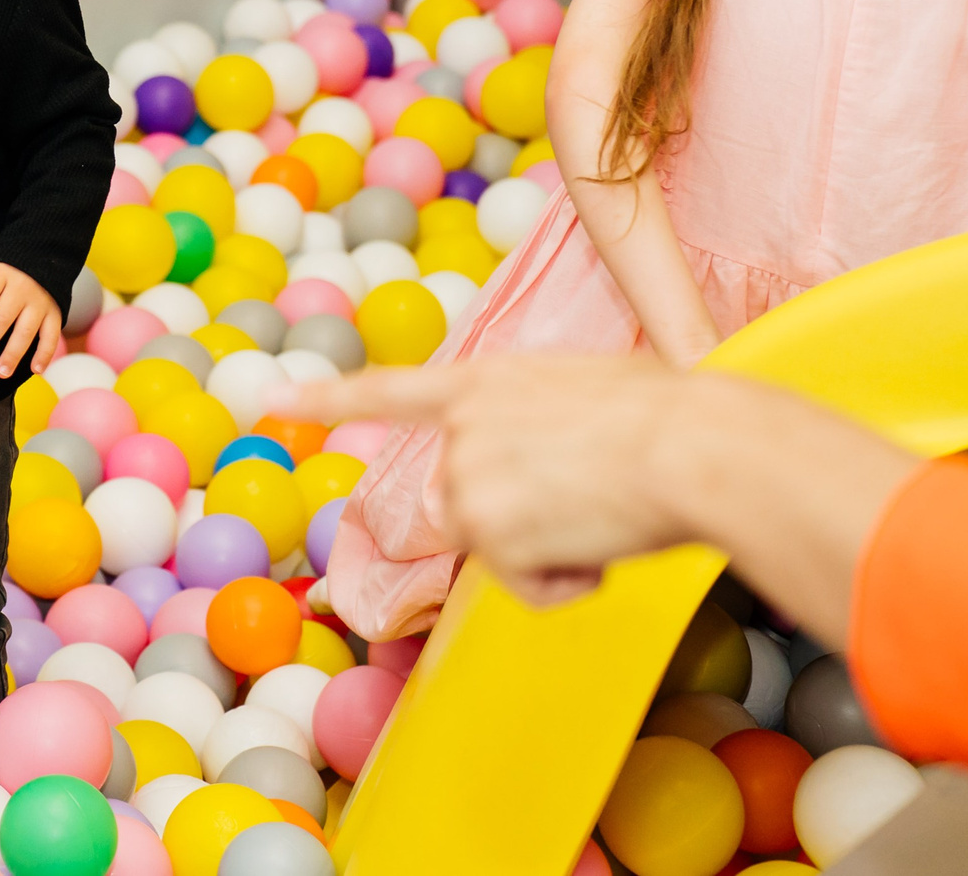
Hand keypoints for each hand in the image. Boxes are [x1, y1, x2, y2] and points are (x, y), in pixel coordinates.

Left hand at [0, 262, 61, 379]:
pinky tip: (35, 370)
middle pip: (3, 317)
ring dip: (13, 353)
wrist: (44, 257)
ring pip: (26, 330)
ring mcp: (40, 301)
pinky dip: (45, 354)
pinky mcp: (55, 312)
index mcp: (1, 274)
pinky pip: (51, 335)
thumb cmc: (7, 271)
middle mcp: (22, 287)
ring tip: (1, 372)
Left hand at [276, 356, 914, 643]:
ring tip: (603, 512)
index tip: (274, 401)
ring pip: (499, 550)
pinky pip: (525, 585)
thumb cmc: (671, 415)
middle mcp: (460, 428)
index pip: (390, 390)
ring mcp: (464, 478)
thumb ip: (539, 416)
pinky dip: (566, 582)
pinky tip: (600, 542)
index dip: (328, 400)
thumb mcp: (587, 388)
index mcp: (485, 381)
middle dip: (522, 522)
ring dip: (552, 553)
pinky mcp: (482, 530)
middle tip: (588, 499)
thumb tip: (551, 457)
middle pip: (464, 506)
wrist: (693, 444)